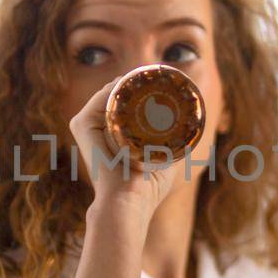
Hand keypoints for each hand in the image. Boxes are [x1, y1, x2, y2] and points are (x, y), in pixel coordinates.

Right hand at [68, 74, 186, 219]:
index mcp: (108, 134)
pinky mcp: (81, 125)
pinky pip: (98, 98)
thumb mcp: (164, 160)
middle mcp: (95, 128)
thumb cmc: (147, 189)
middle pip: (116, 93)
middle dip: (138, 81)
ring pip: (109, 92)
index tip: (163, 78)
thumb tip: (195, 135)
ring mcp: (86, 126)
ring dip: (128, 81)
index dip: (142, 88)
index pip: (123, 102)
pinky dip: (113, 88)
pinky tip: (131, 84)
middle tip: (161, 75)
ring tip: (150, 76)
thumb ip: (174, 147)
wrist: (128, 202)